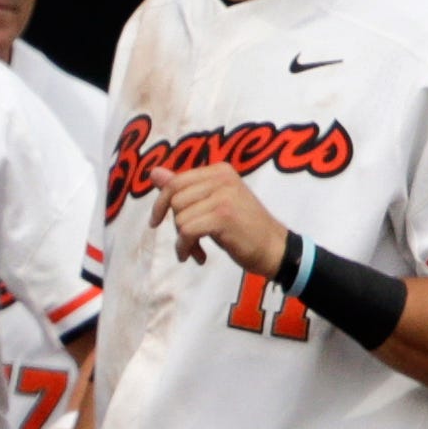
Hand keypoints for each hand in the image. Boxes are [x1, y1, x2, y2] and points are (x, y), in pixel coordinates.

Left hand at [148, 164, 287, 276]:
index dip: (160, 204)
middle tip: (189, 239)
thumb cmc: (241, 228)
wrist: (274, 247)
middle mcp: (222, 178)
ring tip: (197, 249)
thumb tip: (153, 173)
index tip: (156, 222)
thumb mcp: (212, 203)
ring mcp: (224, 196)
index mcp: (219, 171)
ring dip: (183, 240)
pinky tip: (198, 257)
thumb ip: (185, 188)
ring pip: (179, 217)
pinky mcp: (223, 216)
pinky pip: (187, 231)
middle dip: (176, 224)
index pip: (175, 182)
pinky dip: (186, 248)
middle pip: (175, 200)